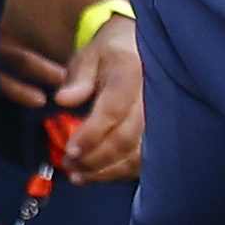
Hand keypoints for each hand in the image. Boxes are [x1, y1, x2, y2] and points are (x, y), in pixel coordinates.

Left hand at [51, 22, 144, 183]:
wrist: (142, 49)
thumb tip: (64, 100)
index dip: (91, 134)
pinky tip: (100, 175)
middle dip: (94, 158)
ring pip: (138, 154)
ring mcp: (160, 117)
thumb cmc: (111, 53)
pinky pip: (145, 160)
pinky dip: (121, 173)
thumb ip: (78, 78)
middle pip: (126, 138)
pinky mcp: (160, 133)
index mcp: (131, 74)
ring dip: (106, 171)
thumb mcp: (90, 55)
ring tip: (79, 175)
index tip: (69, 149)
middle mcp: (152, 98)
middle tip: (68, 164)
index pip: (113, 110)